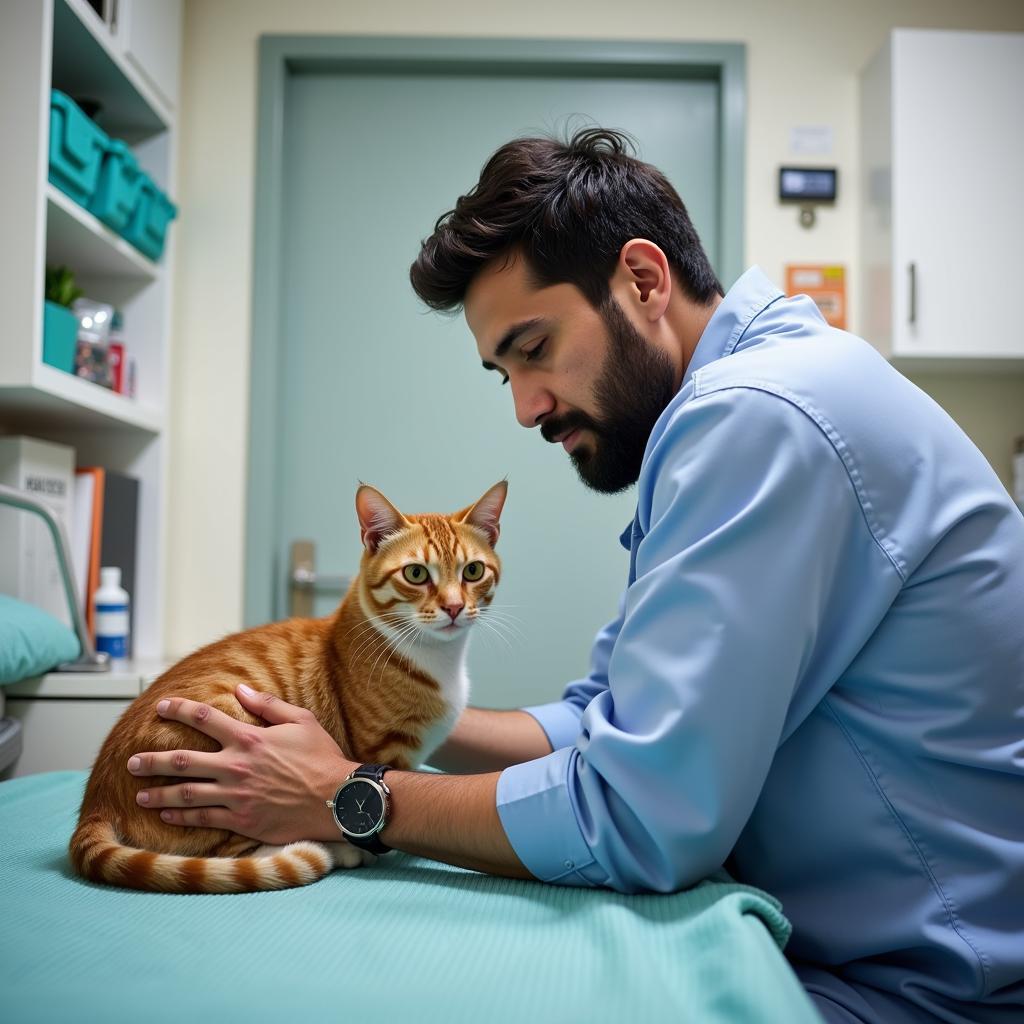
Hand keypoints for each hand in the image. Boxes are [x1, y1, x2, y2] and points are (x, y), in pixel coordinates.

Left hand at [127, 684, 356, 844]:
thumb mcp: (301, 721)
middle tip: (132, 761)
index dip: (179, 710)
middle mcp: (236, 766)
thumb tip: (239, 689)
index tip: (160, 707)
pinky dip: (181, 816)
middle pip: (183, 760)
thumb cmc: (322, 757)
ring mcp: (237, 796)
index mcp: (249, 738)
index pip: (204, 718)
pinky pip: (203, 819)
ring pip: (187, 793)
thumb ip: (267, 704)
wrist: (338, 799)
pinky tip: (166, 813)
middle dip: (153, 760)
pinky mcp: (242, 820)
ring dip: (158, 792)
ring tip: (138, 793)